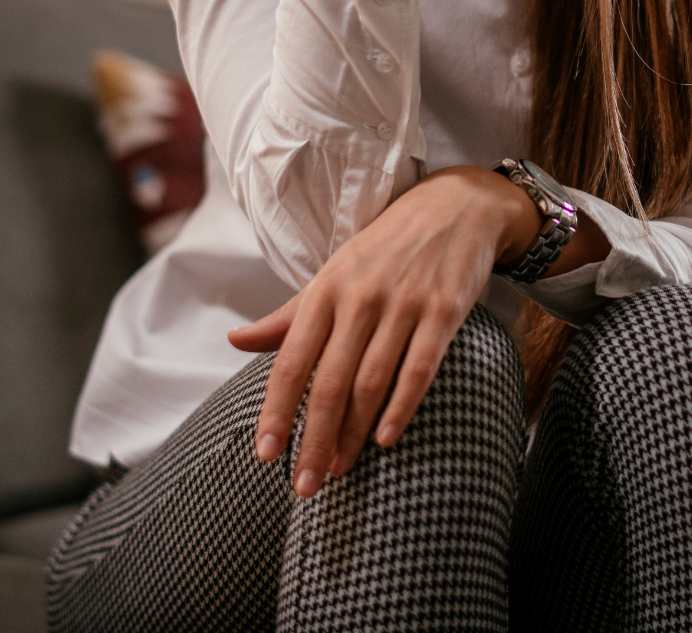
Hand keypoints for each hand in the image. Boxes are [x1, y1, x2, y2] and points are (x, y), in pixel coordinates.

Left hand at [227, 165, 540, 497]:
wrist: (456, 206)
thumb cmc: (386, 246)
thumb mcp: (333, 273)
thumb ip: (288, 316)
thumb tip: (235, 341)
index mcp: (325, 290)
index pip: (291, 360)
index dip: (276, 411)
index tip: (265, 455)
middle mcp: (360, 298)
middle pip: (329, 382)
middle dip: (314, 439)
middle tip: (304, 485)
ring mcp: (404, 305)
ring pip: (371, 382)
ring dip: (354, 434)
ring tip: (339, 470)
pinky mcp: (444, 311)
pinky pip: (420, 369)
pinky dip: (402, 408)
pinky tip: (387, 439)